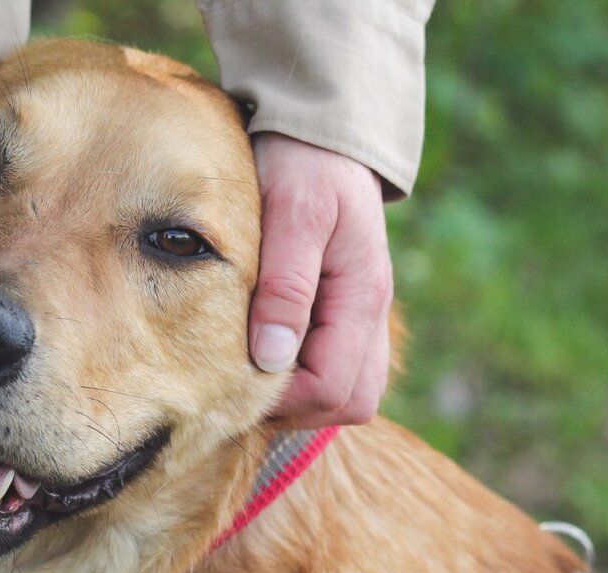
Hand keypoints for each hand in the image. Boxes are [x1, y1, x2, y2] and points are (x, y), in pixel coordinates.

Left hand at [249, 133, 393, 428]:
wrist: (322, 130)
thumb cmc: (304, 163)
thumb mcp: (292, 213)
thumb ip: (285, 286)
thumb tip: (272, 357)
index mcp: (363, 296)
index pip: (335, 388)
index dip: (285, 399)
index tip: (234, 381)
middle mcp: (373, 314)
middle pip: (351, 401)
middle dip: (298, 408)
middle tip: (242, 386)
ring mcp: (364, 314)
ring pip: (350, 390)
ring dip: (303, 394)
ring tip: (251, 372)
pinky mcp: (347, 309)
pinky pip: (339, 365)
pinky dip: (305, 374)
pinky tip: (265, 351)